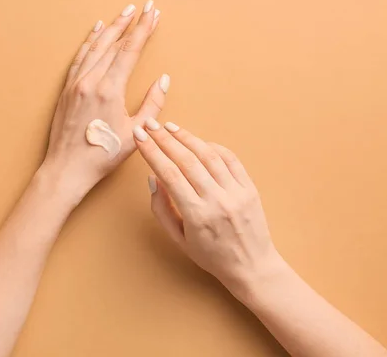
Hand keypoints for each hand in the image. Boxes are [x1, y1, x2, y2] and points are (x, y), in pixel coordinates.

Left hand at [40, 1, 168, 202]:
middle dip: (129, 23)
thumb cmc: (101, 156)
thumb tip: (164, 80)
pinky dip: (89, 42)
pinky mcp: (66, 90)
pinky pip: (79, 58)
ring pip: (94, 47)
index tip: (153, 13)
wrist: (67, 168)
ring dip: (110, 28)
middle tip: (142, 7)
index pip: (130, 51)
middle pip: (112, 43)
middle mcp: (90, 81)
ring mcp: (75, 84)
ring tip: (122, 14)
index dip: (143, 30)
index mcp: (109, 90)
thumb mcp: (135, 132)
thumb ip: (152, 104)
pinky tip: (95, 32)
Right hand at [133, 118, 282, 294]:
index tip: (140, 137)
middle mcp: (217, 200)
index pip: (169, 174)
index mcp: (196, 215)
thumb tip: (153, 179)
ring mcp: (236, 192)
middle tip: (150, 125)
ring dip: (187, 138)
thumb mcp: (178, 240)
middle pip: (187, 160)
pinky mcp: (250, 188)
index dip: (152, 152)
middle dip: (165, 139)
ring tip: (170, 127)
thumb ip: (162, 209)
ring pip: (209, 155)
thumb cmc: (211, 256)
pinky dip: (213, 147)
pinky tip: (198, 141)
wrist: (252, 267)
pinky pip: (230, 159)